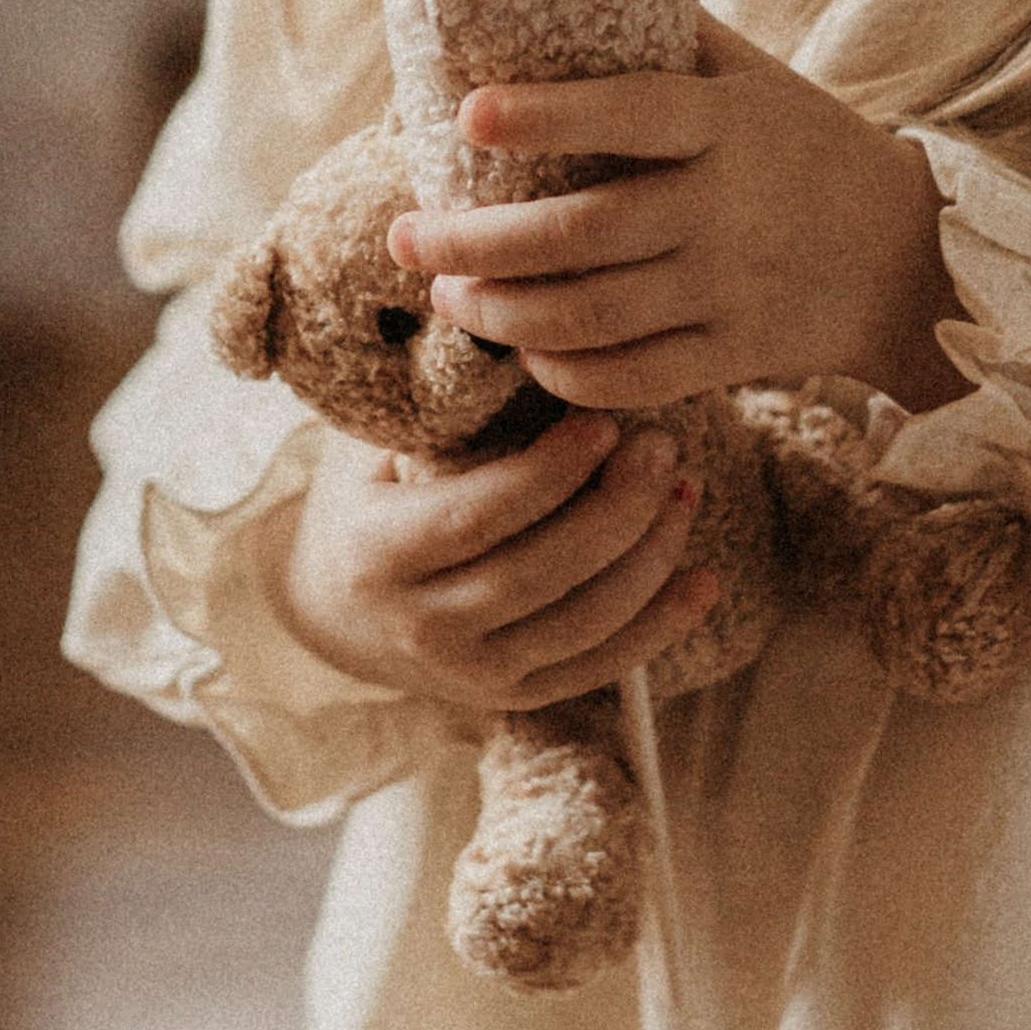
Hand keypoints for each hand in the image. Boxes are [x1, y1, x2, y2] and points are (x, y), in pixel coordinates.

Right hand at [279, 405, 719, 710]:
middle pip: (539, 574)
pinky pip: (596, 669)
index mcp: (377, 555)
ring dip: (647, 560)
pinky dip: (657, 628)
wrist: (329, 611)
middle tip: (661, 448)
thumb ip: (428, 409)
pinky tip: (701, 581)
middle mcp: (421, 627)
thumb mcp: (367, 450)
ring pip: (579, 625)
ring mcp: (471, 672)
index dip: (549, 473)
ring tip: (685, 493)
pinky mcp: (513, 696)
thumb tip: (508, 333)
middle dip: (615, 510)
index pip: (477, 517)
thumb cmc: (363, 502)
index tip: (603, 424)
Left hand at [390, 13, 967, 413]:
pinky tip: (523, 355)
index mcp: (726, 124)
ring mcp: (729, 289)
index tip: (466, 115)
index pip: (629, 112)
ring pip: (594, 315)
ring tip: (448, 297)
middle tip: (407, 238)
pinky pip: (633, 375)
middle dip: (479, 244)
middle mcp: (725, 207)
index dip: (547, 114)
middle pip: (583, 233)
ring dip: (504, 314)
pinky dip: (565, 374)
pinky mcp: (736, 355)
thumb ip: (674, 37)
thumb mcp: (756, 79)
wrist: (909, 257)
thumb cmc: (808, 148)